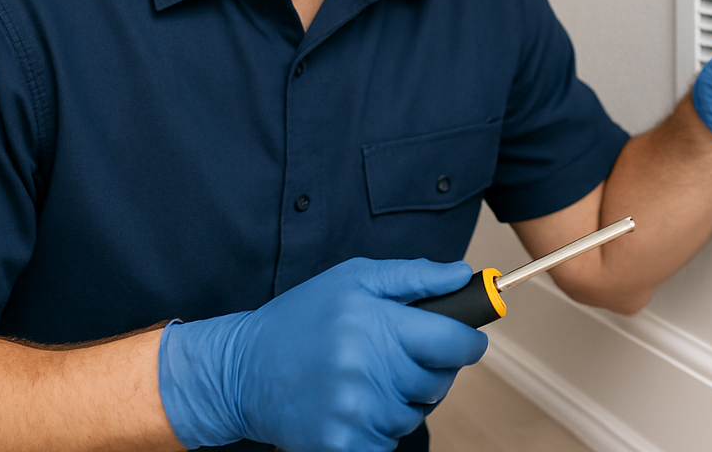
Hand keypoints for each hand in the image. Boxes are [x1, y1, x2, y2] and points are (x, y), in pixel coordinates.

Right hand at [157, 258, 487, 450]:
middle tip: (399, 354)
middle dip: (431, 368)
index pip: (454, 342)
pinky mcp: (343, 445)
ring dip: (402, 398)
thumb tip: (463, 276)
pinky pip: (389, 442)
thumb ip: (414, 276)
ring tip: (366, 377)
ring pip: (415, 414)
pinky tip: (354, 403)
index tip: (464, 339)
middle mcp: (367, 369)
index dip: (468, 340)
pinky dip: (379, 426)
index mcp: (375, 323)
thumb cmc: (301, 319)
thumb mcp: (353, 280)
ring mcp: (355, 412)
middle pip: (440, 381)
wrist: (243, 371)